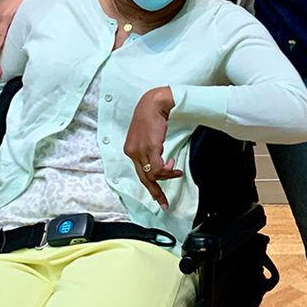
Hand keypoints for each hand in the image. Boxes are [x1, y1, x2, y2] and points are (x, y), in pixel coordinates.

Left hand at [124, 87, 181, 208]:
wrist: (155, 103)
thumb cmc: (152, 116)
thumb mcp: (148, 136)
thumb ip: (150, 150)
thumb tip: (160, 163)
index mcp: (130, 149)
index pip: (140, 172)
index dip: (150, 185)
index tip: (157, 195)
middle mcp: (132, 152)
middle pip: (144, 178)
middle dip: (155, 192)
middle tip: (164, 203)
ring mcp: (140, 151)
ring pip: (152, 174)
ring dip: (167, 176)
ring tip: (176, 172)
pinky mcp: (150, 148)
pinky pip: (158, 167)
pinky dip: (167, 170)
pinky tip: (173, 166)